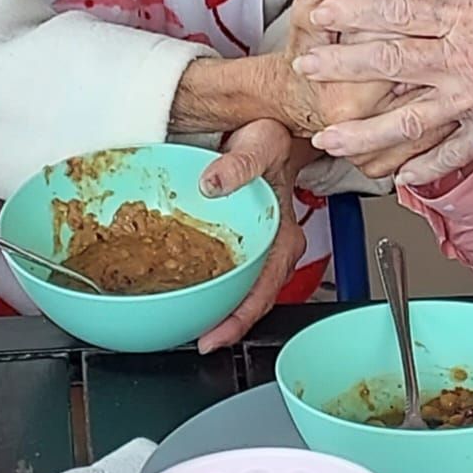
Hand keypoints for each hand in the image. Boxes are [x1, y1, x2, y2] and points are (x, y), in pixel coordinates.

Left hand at [195, 118, 307, 352]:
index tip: (214, 336)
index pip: (265, 288)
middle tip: (197, 340)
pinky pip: (232, 274)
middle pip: (254, 300)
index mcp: (283, 234)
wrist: (275, 131)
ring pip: (243, 292)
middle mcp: (275, 248)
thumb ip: (241, 163)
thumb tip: (213, 184)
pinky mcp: (245, 243)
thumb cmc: (275, 137)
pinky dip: (213, 289)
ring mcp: (260, 248)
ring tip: (188, 326)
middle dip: (227, 325)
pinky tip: (189, 291)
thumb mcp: (263, 143)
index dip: (240, 317)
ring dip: (219, 311)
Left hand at [292, 0, 472, 184]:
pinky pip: (451, 152)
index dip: (357, 9)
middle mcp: (466, 57)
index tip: (324, 8)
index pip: (402, 7)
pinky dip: (423, 166)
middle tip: (305, 67)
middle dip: (341, 63)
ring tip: (330, 138)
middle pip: (390, 57)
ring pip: (407, 113)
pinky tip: (397, 177)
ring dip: (364, 128)